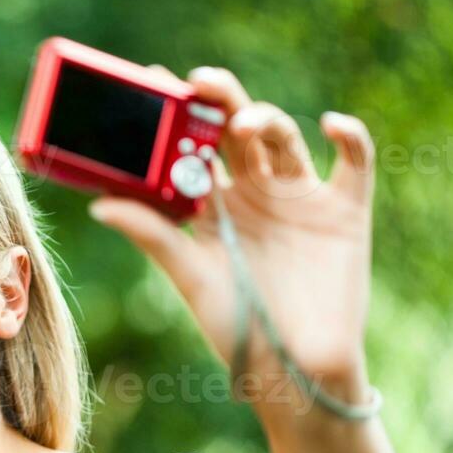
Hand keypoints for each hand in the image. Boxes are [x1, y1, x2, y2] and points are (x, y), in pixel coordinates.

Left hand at [89, 66, 377, 412]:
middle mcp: (253, 193)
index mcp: (211, 206)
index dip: (174, 115)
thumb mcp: (190, 279)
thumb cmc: (236, 330)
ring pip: (283, 137)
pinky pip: (355, 160)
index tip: (153, 84)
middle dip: (217, 101)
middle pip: (234, 130)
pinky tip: (329, 124)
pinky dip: (350, 136)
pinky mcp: (345, 210)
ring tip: (241, 125)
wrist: (296, 370)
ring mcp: (299, 198)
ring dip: (264, 119)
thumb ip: (152, 236)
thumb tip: (98, 205)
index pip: (189, 147)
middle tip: (196, 82)